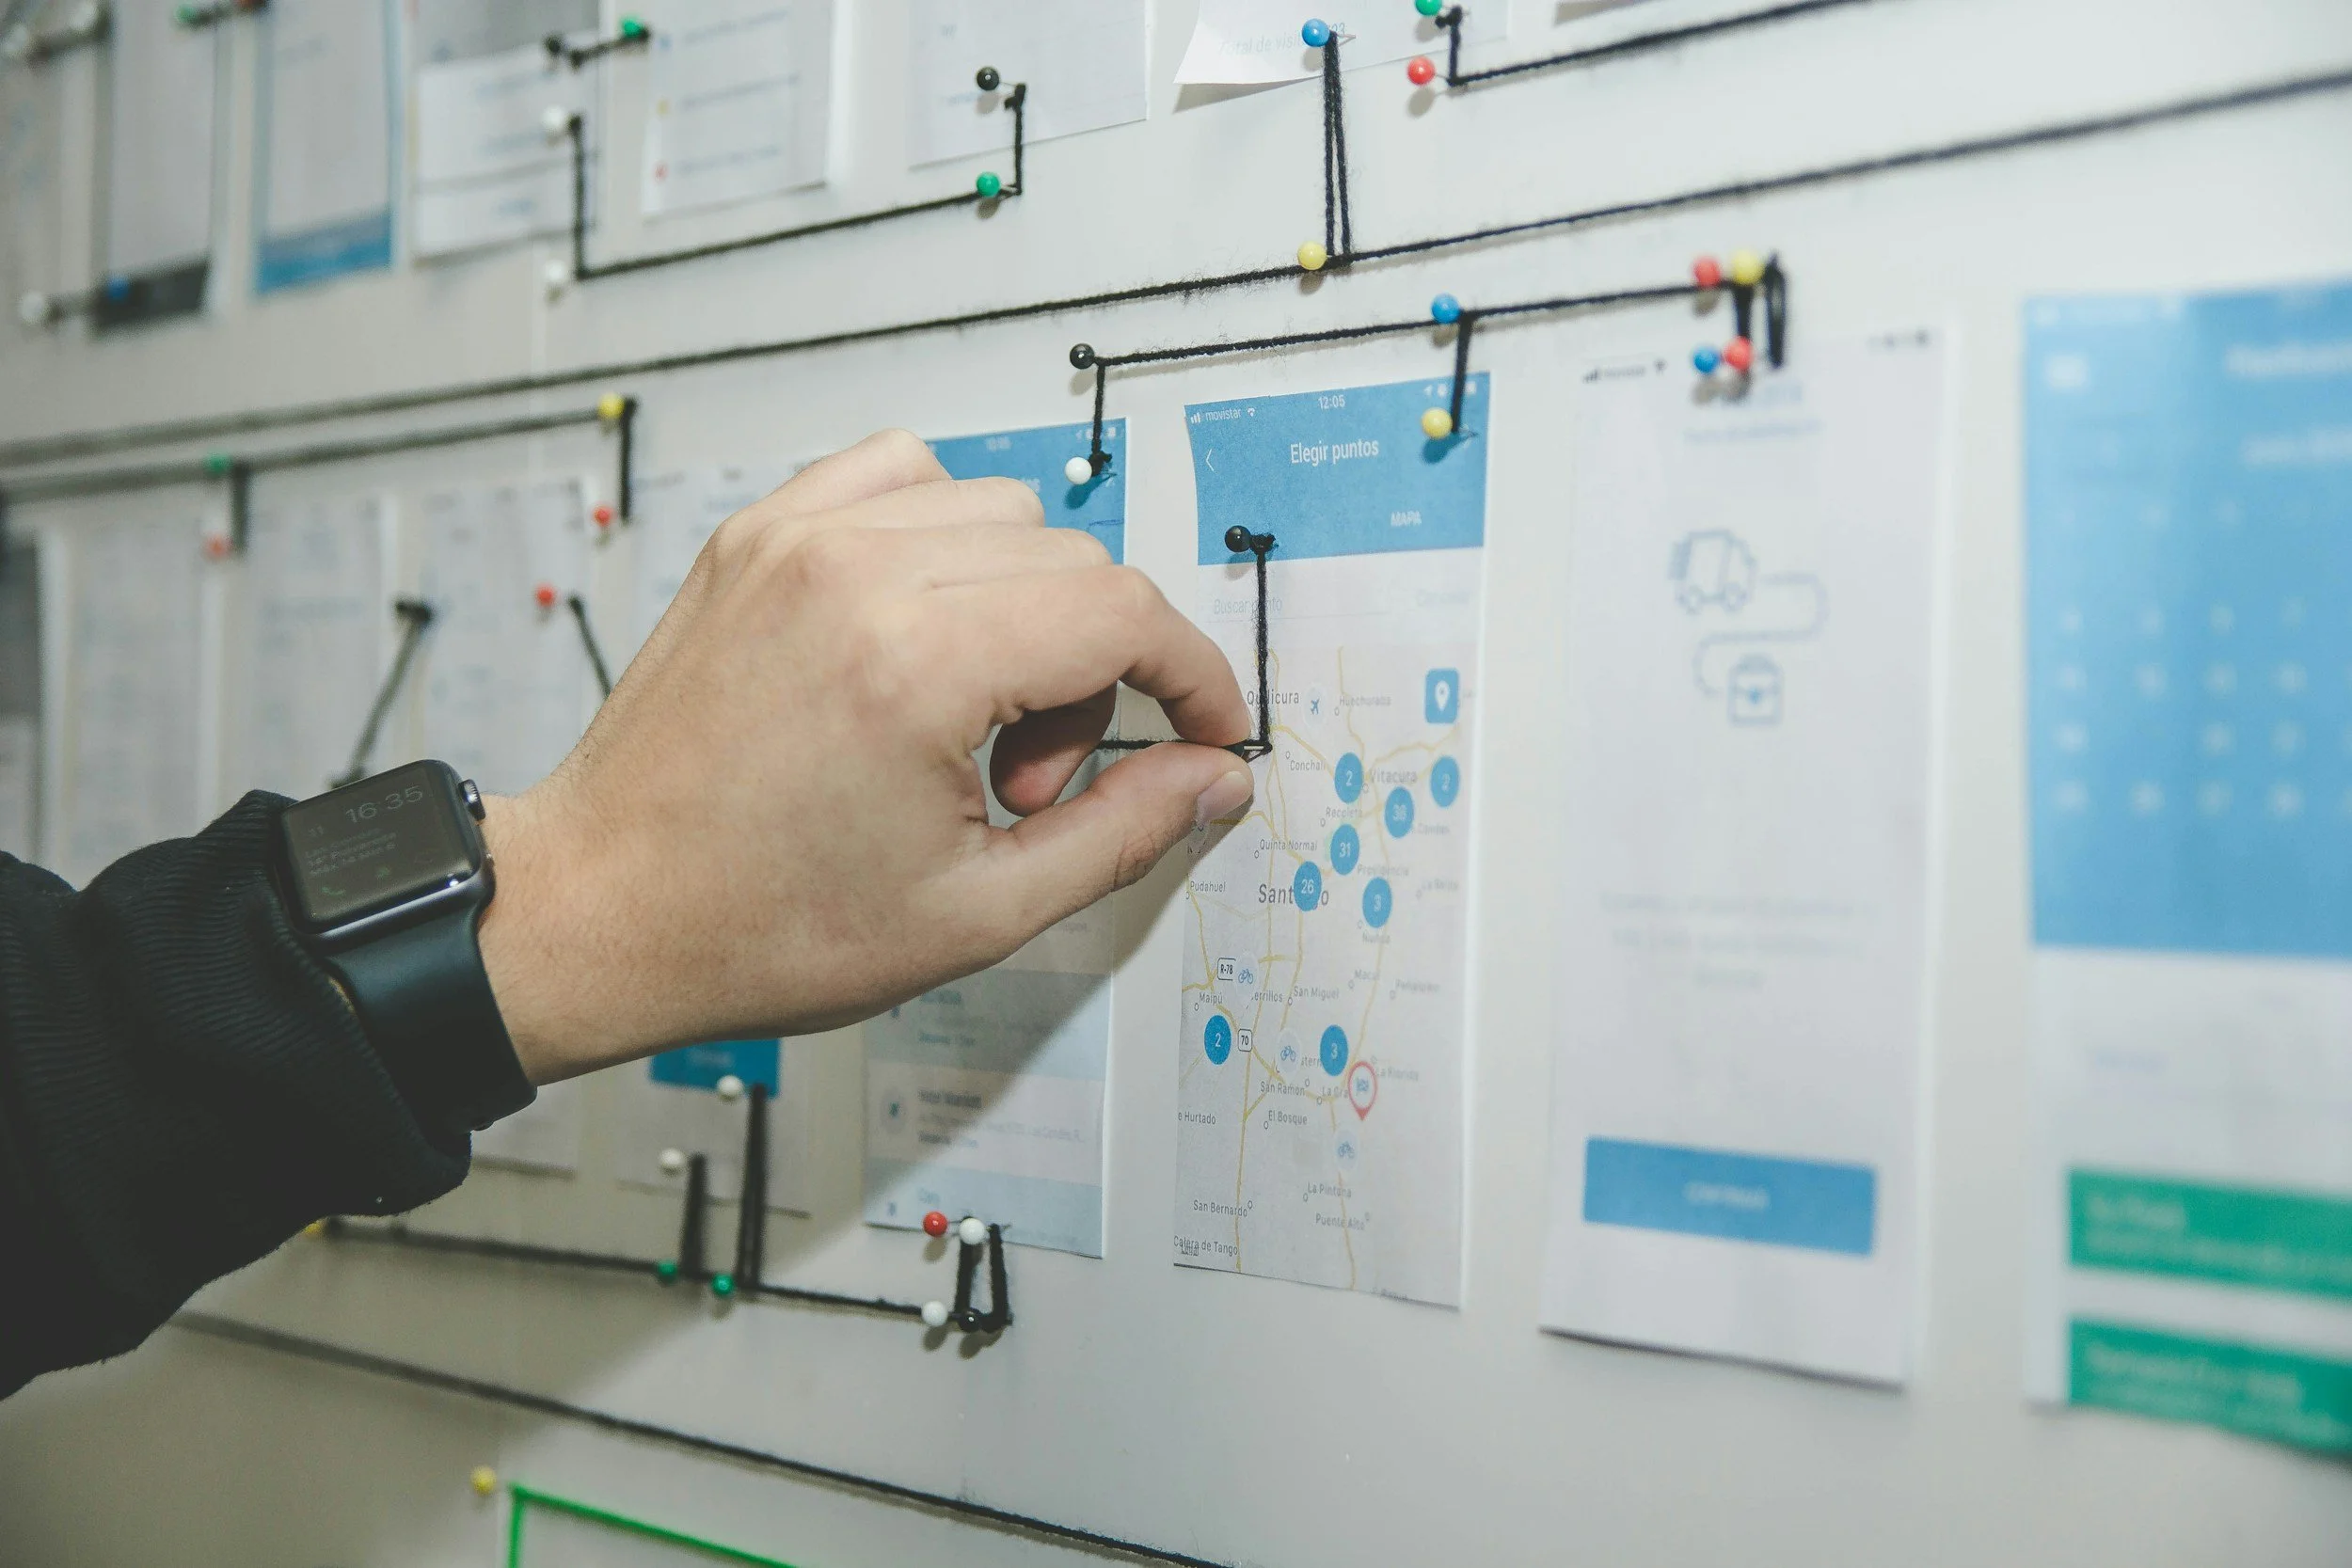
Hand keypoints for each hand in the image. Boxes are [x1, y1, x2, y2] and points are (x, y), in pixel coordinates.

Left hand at [476, 430, 1255, 1083]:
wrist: (598, 910)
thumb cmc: (756, 925)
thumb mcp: (975, 914)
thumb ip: (1121, 833)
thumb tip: (1210, 776)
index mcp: (913, 664)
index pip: (1123, 613)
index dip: (1193, 677)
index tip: (1205, 730)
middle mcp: (854, 572)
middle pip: (1073, 563)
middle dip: (1096, 674)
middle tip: (1029, 784)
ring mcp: (796, 538)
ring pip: (1001, 511)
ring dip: (1025, 606)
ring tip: (967, 721)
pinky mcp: (757, 534)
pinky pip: (901, 473)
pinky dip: (943, 536)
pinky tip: (922, 632)